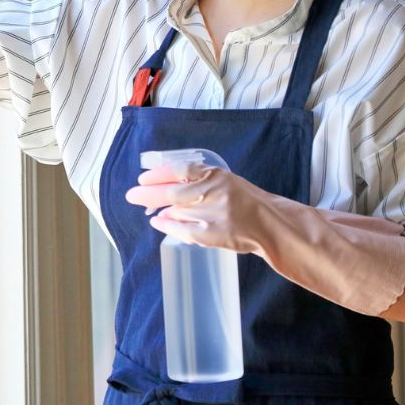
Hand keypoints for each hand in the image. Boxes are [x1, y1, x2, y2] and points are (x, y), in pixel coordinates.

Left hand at [125, 161, 274, 254]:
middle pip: (172, 193)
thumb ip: (198, 182)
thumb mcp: (224, 182)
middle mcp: (215, 192)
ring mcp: (215, 214)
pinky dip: (167, 226)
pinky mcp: (215, 234)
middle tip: (132, 195)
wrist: (272, 225)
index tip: (142, 178)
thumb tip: (161, 185)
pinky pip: (183, 230)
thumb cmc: (245, 202)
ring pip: (176, 212)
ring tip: (150, 209)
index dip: (158, 174)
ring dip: (160, 211)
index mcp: (217, 175)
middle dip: (147, 194)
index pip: (180, 170)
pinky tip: (158, 222)